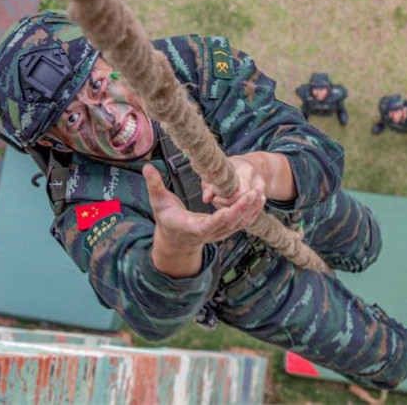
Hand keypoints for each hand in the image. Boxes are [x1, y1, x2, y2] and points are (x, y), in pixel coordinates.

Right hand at [143, 164, 264, 247]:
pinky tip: (260, 199)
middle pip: (227, 224)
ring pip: (238, 224)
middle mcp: (207, 233)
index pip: (205, 225)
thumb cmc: (166, 217)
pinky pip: (241, 223)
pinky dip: (252, 212)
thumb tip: (147, 167)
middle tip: (253, 193)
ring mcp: (218, 233)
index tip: (228, 211)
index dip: (217, 220)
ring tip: (260, 193)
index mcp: (190, 226)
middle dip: (241, 209)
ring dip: (250, 210)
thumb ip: (154, 185)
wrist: (175, 238)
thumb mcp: (158, 201)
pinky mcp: (225, 230)